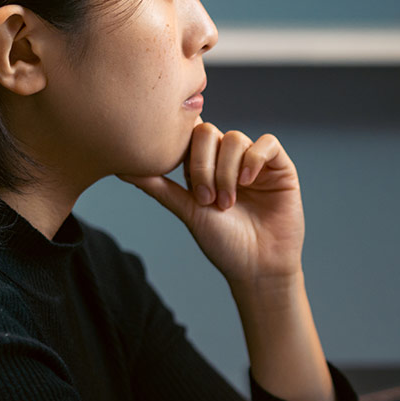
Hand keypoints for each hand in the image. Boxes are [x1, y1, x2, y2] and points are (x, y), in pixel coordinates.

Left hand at [120, 121, 303, 285]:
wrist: (257, 267)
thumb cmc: (223, 243)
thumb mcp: (186, 210)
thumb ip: (157, 186)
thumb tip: (119, 169)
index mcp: (206, 165)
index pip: (190, 135)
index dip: (183, 145)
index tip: (179, 172)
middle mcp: (229, 159)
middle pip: (208, 132)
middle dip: (202, 166)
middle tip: (205, 199)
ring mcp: (255, 161)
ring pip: (235, 138)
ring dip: (226, 172)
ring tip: (227, 202)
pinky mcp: (280, 167)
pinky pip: (267, 144)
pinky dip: (254, 160)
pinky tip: (247, 183)